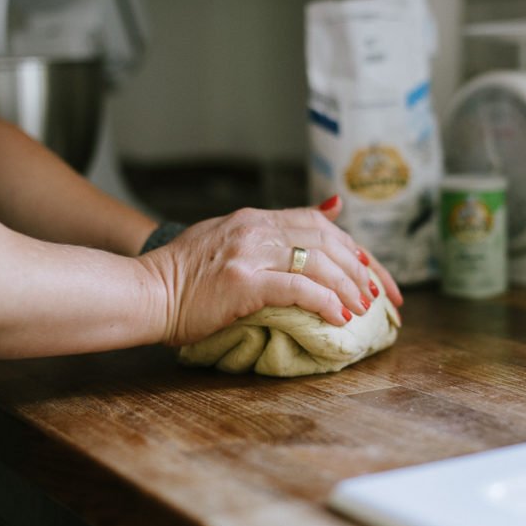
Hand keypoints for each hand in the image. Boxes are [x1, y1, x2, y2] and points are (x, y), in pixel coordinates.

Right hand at [141, 196, 402, 345]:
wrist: (144, 292)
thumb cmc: (184, 276)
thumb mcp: (232, 236)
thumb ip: (280, 225)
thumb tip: (334, 207)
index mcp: (256, 218)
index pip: (322, 224)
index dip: (356, 250)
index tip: (376, 276)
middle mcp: (256, 227)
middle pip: (328, 241)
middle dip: (363, 270)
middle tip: (381, 298)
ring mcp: (249, 253)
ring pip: (318, 263)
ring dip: (349, 288)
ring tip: (364, 310)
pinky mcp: (243, 281)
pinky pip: (297, 289)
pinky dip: (325, 303)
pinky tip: (339, 319)